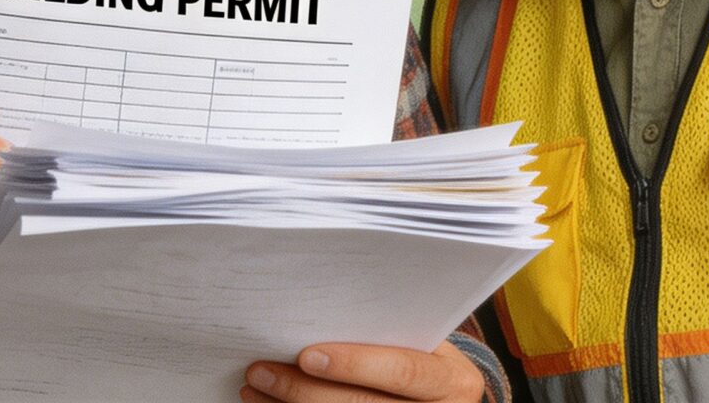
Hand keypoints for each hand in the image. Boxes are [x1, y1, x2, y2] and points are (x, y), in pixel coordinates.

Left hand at [242, 340, 485, 402]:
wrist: (440, 402)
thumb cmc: (425, 361)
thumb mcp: (426, 346)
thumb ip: (391, 335)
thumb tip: (321, 315)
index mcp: (453, 382)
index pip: (403, 370)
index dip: (356, 363)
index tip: (307, 354)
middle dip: (305, 390)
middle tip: (261, 372)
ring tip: (256, 389)